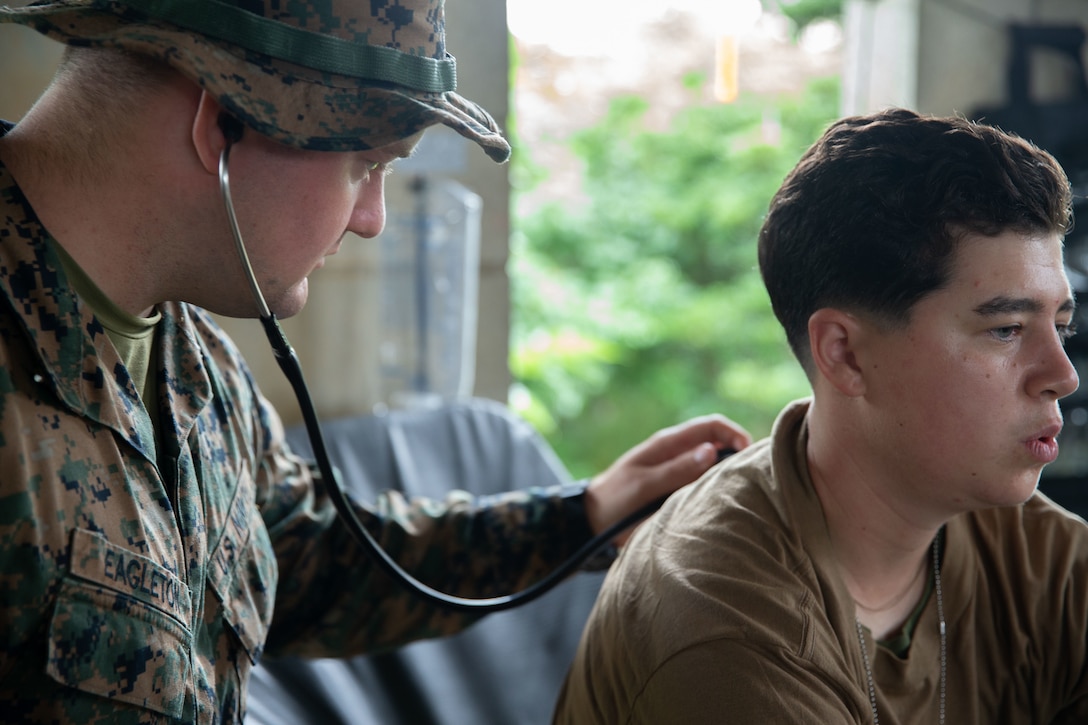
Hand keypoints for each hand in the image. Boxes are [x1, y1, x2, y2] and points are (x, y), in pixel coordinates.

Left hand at [583, 414, 750, 544]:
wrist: (593, 520)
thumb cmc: (616, 499)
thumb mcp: (644, 485)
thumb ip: (676, 470)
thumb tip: (712, 451)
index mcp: (669, 444)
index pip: (712, 426)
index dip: (735, 434)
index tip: (749, 455)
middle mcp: (678, 454)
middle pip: (719, 445)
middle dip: (738, 456)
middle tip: (752, 479)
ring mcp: (679, 471)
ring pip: (714, 467)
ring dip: (728, 475)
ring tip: (744, 493)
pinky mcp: (679, 489)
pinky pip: (705, 484)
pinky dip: (717, 490)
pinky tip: (726, 505)